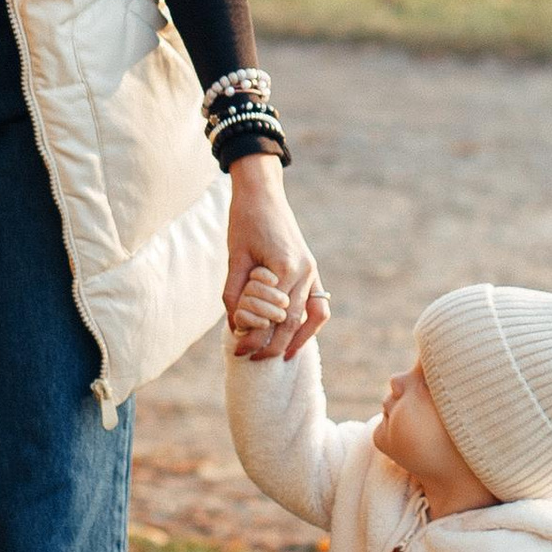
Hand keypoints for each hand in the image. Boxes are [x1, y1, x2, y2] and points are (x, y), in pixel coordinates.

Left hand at [223, 156, 326, 363]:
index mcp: (285, 267)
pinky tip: (295, 338)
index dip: (255, 337)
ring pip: (312, 316)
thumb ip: (235, 293)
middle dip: (273, 344)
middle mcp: (304, 271)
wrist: (262, 193)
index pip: (273, 315)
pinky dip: (308, 323)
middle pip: (293, 321)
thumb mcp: (235, 257)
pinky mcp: (310, 269)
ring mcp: (311, 270)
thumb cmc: (245, 221)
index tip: (239, 350)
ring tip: (279, 355)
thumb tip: (237, 327)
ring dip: (297, 338)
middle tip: (251, 358)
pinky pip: (317, 303)